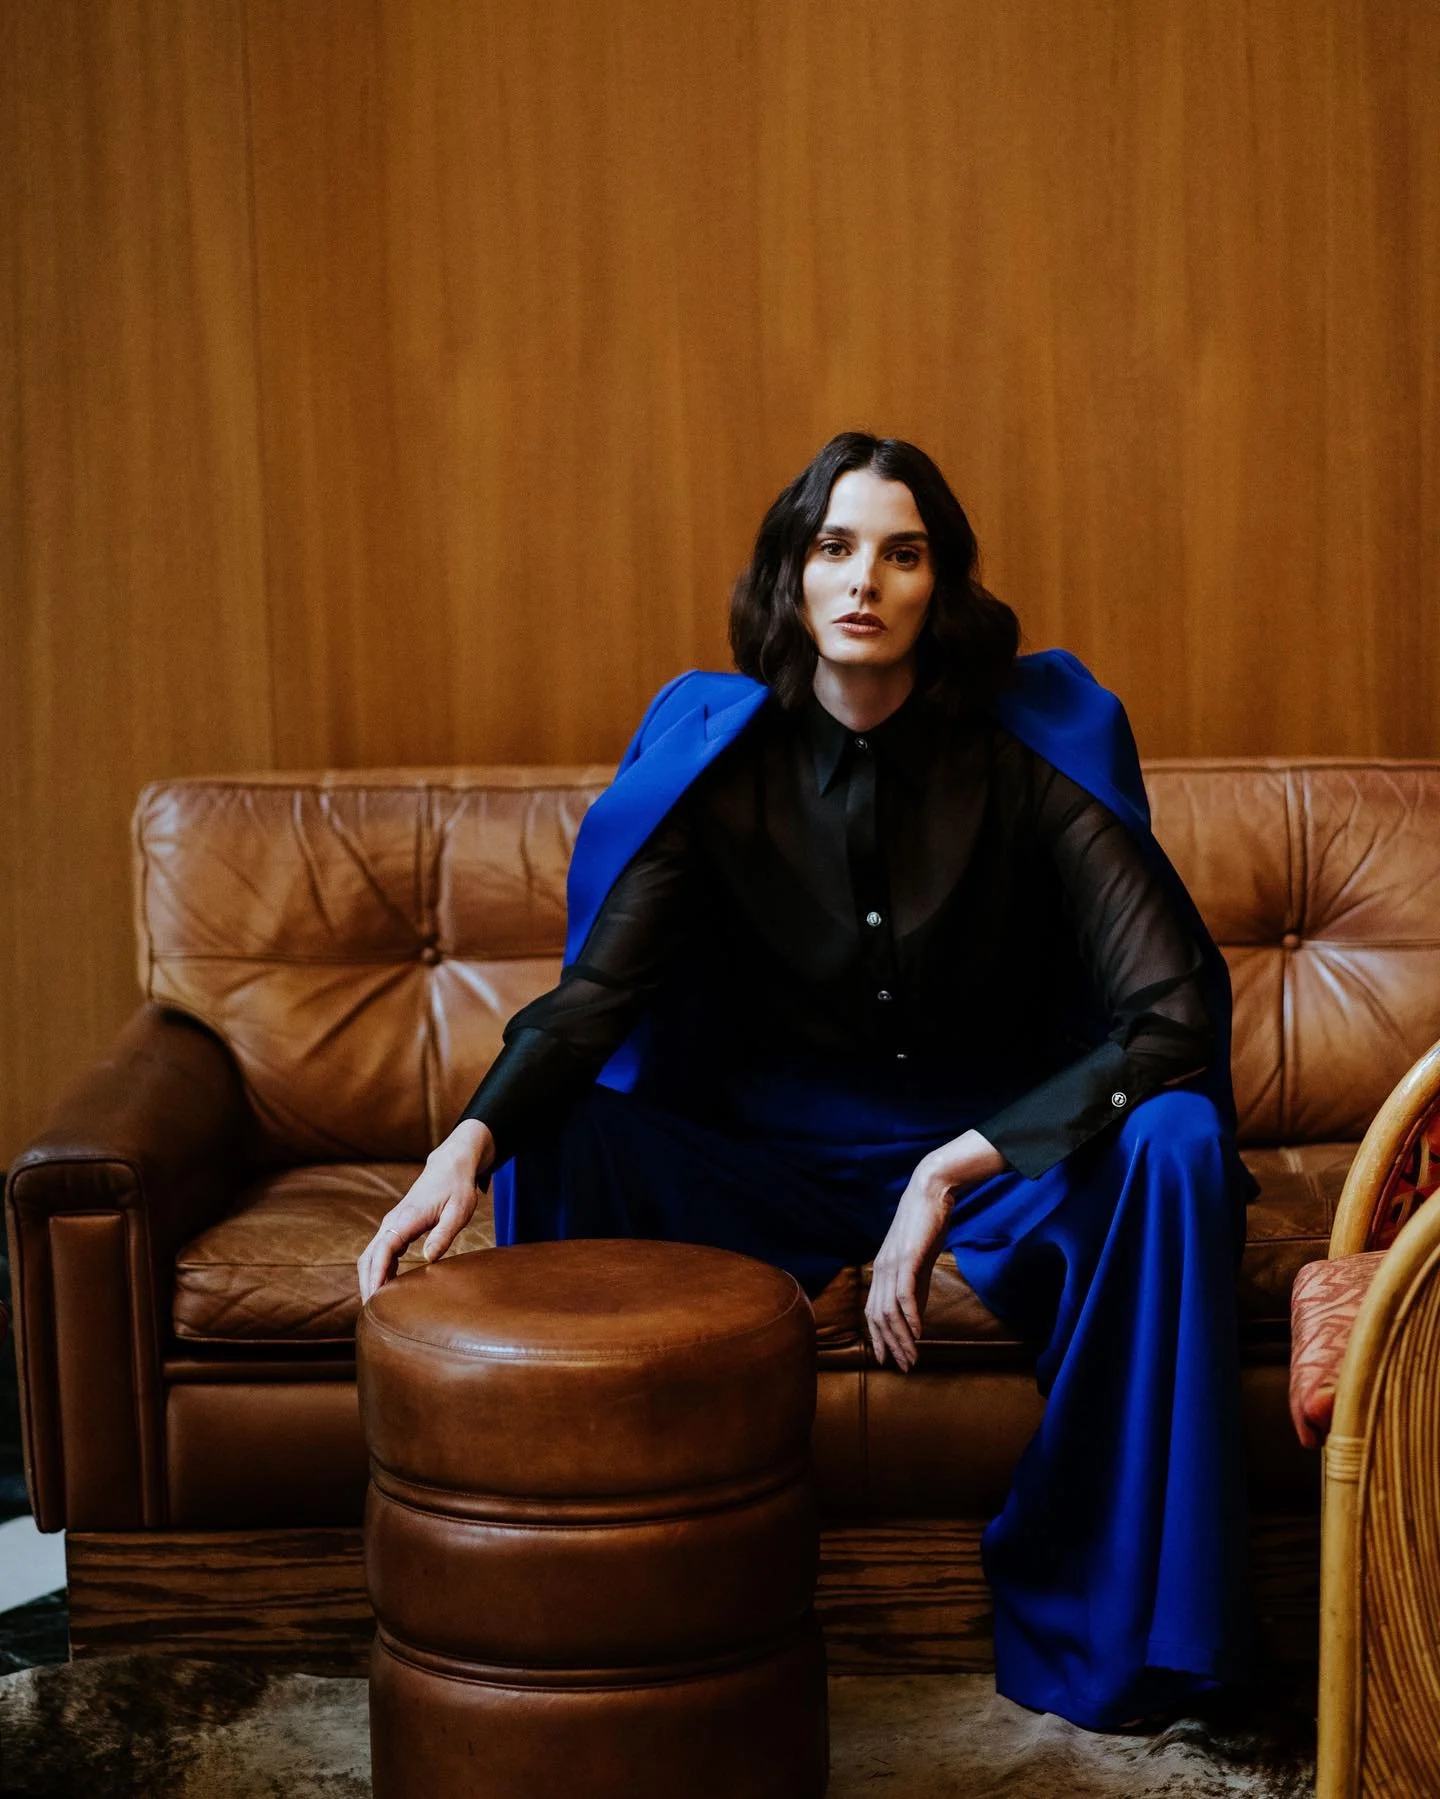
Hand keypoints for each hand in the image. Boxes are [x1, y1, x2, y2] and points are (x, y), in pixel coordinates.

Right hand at [357, 1120, 492, 1303]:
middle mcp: (392, 1222)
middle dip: (366, 1284)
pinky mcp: (397, 1228)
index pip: (382, 1252)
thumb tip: (428, 1259)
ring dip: (370, 1279)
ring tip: (376, 1308)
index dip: (376, 1276)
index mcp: (405, 1219)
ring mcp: (392, 1225)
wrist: (451, 1165)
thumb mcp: (459, 1211)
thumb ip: (443, 1235)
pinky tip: (386, 1288)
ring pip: (371, 1256)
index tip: (374, 1299)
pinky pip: (381, 1252)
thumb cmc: (457, 1188)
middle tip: (371, 1314)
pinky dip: (378, 1271)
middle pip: (368, 1257)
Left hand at [865, 1159, 953, 1372]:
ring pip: (889, 1310)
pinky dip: (910, 1317)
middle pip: (878, 1317)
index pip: (872, 1312)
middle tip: (904, 1366)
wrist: (931, 1192)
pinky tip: (918, 1333)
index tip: (888, 1360)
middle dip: (891, 1345)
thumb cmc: (926, 1225)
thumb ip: (915, 1286)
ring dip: (902, 1338)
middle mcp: (881, 1269)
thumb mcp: (919, 1261)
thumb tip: (915, 1316)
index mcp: (881, 1270)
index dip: (879, 1338)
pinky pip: (904, 1294)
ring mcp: (891, 1263)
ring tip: (913, 1357)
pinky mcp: (907, 1258)